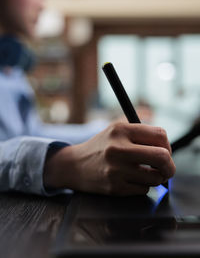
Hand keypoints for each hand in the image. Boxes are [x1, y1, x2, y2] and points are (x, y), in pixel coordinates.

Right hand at [44, 122, 175, 195]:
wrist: (74, 165)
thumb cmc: (100, 147)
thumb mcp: (116, 130)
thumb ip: (140, 133)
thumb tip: (166, 146)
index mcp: (121, 130)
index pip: (159, 134)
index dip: (167, 145)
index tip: (165, 151)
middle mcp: (118, 148)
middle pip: (162, 157)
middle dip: (170, 166)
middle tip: (167, 169)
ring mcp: (116, 169)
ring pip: (155, 177)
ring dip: (156, 177)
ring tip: (146, 173)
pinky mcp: (114, 187)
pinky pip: (143, 189)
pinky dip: (142, 186)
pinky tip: (131, 180)